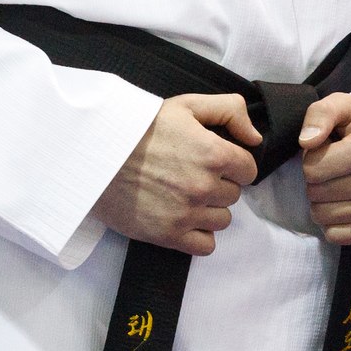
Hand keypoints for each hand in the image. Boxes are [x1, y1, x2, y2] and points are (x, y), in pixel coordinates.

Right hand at [93, 94, 261, 255]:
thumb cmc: (139, 128)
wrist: (95, 154)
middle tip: (192, 174)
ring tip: (184, 195)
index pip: (248, 169)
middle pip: (233, 195)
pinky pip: (205, 246)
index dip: (234, 164)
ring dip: (209, 210)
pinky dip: (199, 235)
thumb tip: (255, 137)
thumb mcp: (186, 105)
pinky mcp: (168, 235)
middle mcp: (204, 186)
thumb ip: (230, 111)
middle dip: (219, 185)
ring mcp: (187, 213)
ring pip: (222, 220)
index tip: (215, 161)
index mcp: (213, 154)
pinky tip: (184, 219)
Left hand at [299, 95, 350, 244]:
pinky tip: (346, 204)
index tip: (329, 151)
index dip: (312, 158)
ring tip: (339, 184)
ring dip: (322, 202)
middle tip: (333, 170)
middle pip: (315, 194)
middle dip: (316, 181)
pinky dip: (333, 222)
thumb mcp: (344, 107)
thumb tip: (306, 142)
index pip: (313, 169)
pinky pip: (334, 235)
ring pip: (322, 216)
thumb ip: (320, 114)